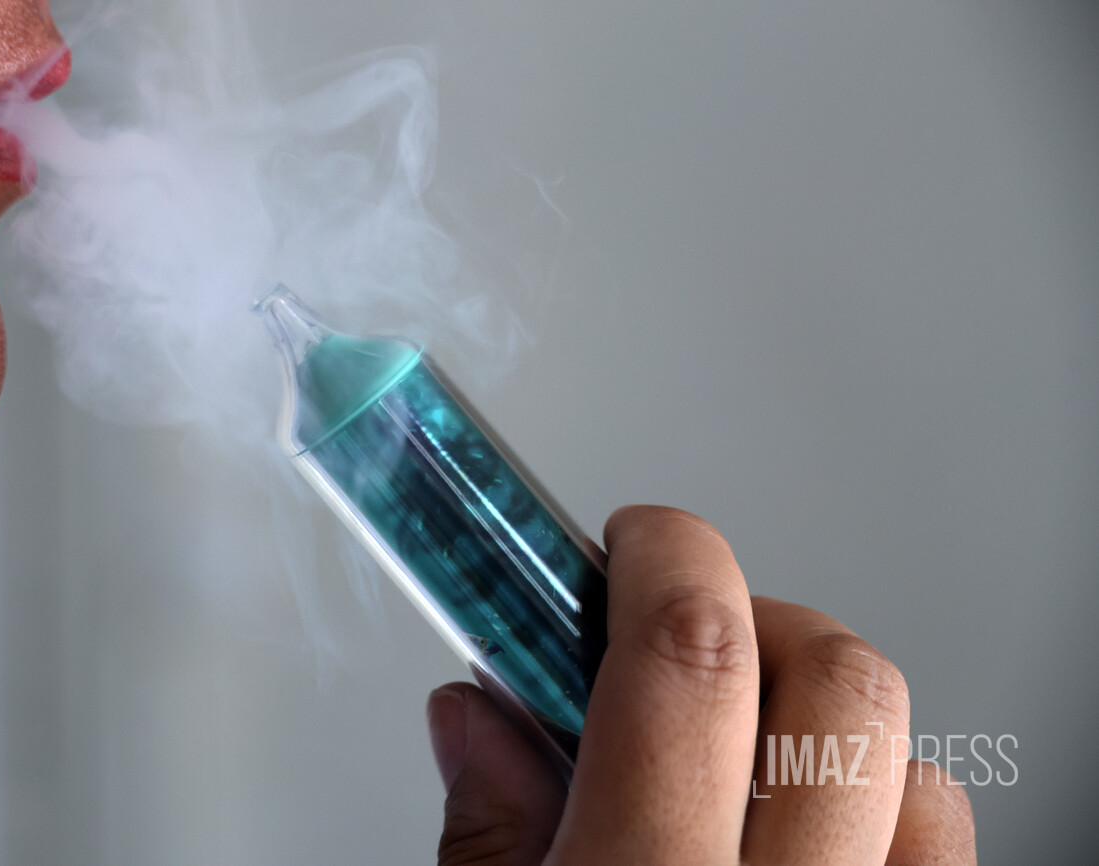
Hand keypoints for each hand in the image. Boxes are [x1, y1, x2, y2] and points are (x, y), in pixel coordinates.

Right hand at [427, 506, 975, 864]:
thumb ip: (483, 839)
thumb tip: (477, 717)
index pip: (691, 653)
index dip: (664, 556)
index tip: (633, 540)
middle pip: (835, 678)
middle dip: (750, 620)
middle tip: (676, 647)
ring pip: (909, 761)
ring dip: (819, 727)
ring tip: (734, 764)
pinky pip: (942, 849)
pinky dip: (878, 812)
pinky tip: (801, 839)